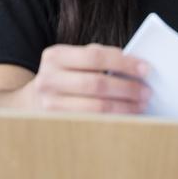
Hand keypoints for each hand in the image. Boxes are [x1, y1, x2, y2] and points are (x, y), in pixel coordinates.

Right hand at [21, 43, 150, 112]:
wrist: (30, 102)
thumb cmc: (62, 77)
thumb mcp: (71, 61)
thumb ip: (96, 59)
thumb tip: (134, 66)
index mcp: (55, 55)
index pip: (95, 56)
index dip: (123, 62)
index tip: (145, 68)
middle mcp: (49, 78)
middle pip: (97, 83)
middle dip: (127, 87)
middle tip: (146, 90)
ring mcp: (51, 103)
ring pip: (97, 106)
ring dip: (125, 106)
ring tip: (141, 104)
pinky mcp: (58, 123)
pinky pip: (93, 122)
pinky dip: (114, 119)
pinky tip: (127, 116)